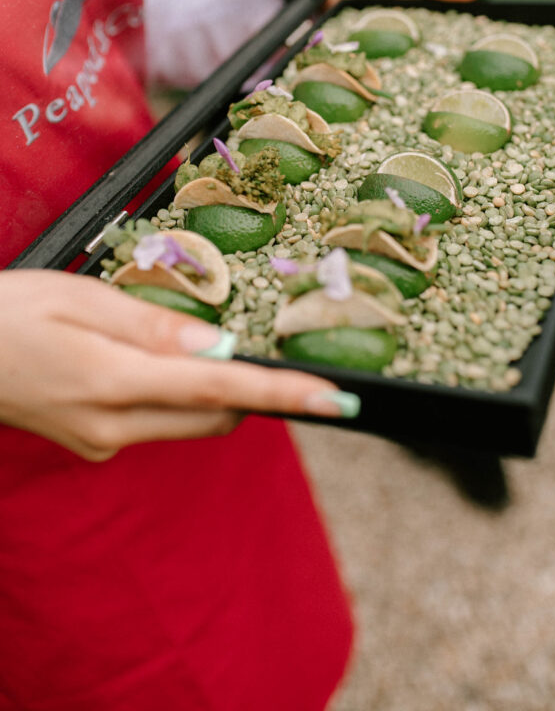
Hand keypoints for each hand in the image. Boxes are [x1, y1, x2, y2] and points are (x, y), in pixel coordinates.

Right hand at [0, 270, 357, 460]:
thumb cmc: (7, 314)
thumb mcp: (78, 299)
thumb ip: (153, 327)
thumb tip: (219, 348)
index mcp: (111, 381)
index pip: (220, 389)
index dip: (284, 394)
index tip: (335, 399)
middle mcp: (113, 425)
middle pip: (215, 414)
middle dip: (253, 390)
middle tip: (272, 352)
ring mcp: (102, 441)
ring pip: (190, 420)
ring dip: (212, 390)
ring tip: (181, 341)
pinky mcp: (95, 442)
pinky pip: (158, 420)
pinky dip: (175, 393)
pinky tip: (143, 358)